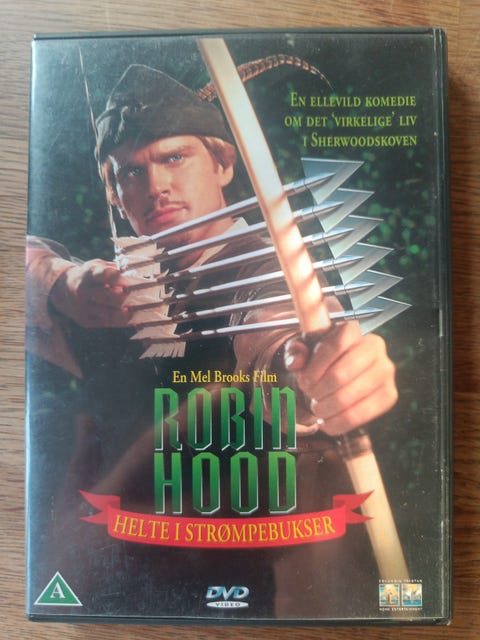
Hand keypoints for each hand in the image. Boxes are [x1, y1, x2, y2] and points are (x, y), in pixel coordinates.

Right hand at [50, 259, 131, 327]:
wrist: (63, 290)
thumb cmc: (90, 277)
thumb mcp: (97, 266)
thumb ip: (114, 270)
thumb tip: (135, 276)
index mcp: (88, 273)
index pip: (102, 275)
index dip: (116, 279)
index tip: (127, 282)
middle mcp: (82, 290)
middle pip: (107, 296)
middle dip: (124, 297)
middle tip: (137, 296)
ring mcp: (82, 307)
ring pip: (108, 313)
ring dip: (125, 312)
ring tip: (136, 309)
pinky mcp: (85, 320)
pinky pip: (107, 323)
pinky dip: (122, 322)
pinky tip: (133, 319)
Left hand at [284, 321, 397, 436]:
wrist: (340, 376)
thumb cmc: (320, 361)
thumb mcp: (303, 351)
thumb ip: (295, 352)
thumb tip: (296, 361)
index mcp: (352, 329)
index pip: (334, 346)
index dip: (314, 368)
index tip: (303, 382)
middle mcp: (374, 346)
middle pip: (340, 374)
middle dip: (318, 391)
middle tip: (310, 396)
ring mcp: (385, 371)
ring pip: (348, 397)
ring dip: (325, 408)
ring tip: (317, 408)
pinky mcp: (389, 394)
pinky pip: (360, 415)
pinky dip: (337, 423)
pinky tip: (327, 422)